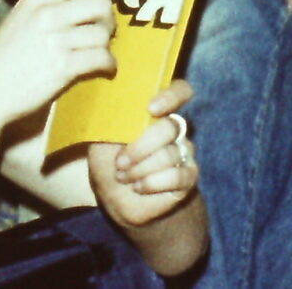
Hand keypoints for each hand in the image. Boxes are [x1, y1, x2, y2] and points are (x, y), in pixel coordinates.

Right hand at [0, 0, 116, 128]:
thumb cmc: (5, 59)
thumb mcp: (22, 19)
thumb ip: (50, 7)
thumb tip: (91, 2)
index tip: (94, 8)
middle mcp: (45, 14)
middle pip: (100, 3)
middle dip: (108, 19)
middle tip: (101, 34)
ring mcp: (53, 41)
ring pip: (102, 33)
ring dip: (107, 46)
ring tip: (99, 55)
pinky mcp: (61, 68)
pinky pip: (101, 58)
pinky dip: (108, 65)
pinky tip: (103, 70)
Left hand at [88, 81, 198, 228]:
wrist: (119, 199)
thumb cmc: (109, 162)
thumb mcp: (102, 139)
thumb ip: (110, 121)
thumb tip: (112, 102)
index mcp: (155, 112)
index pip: (179, 92)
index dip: (171, 96)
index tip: (151, 109)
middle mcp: (174, 129)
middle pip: (170, 127)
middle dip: (141, 147)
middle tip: (120, 162)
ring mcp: (184, 152)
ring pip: (169, 155)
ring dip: (140, 169)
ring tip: (124, 177)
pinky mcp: (188, 176)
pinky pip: (176, 176)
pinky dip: (152, 183)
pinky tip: (139, 186)